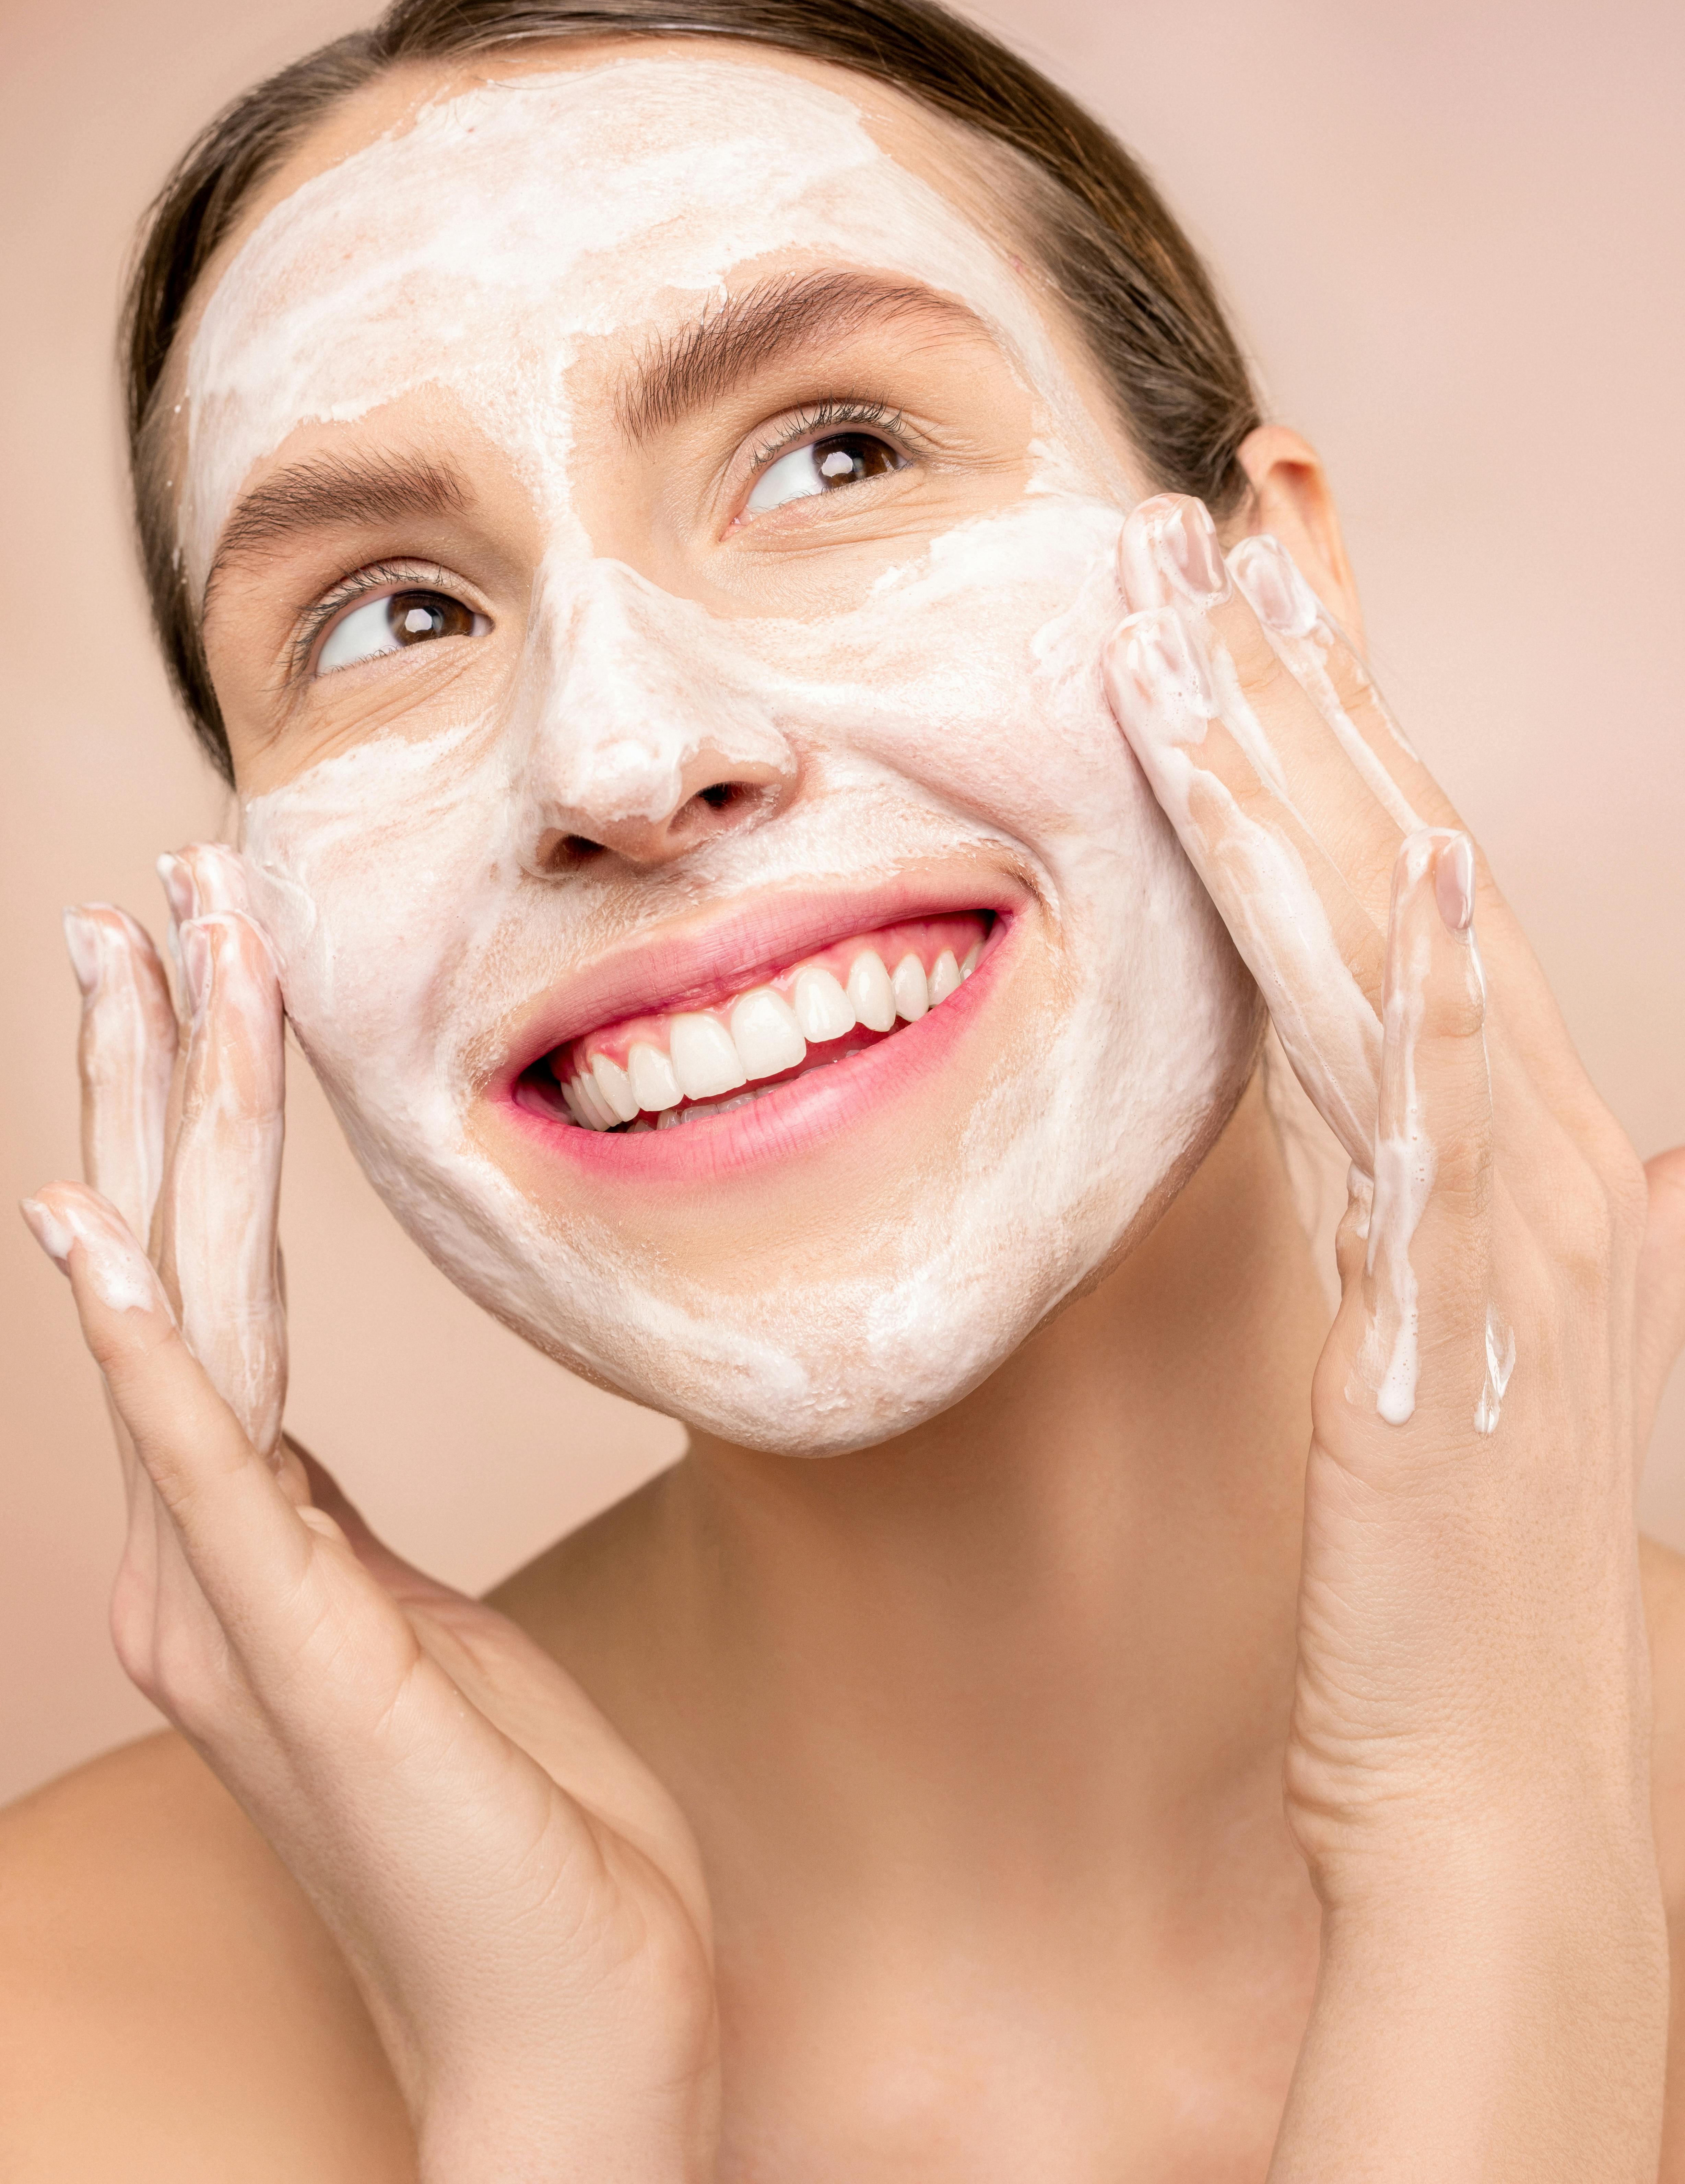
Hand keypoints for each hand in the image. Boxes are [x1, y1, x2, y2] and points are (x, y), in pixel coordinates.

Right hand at [25, 849, 718, 2183]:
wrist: (574, 2026)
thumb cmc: (520, 1827)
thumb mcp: (416, 1636)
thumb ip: (329, 1540)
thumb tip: (290, 1453)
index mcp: (237, 1550)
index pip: (197, 1283)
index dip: (185, 1118)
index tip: (196, 966)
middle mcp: (198, 1563)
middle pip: (165, 1263)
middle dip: (159, 1069)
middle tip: (148, 901)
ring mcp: (231, 1610)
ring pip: (180, 1315)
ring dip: (165, 1128)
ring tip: (151, 964)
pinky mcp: (298, 1651)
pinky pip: (206, 1467)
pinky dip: (143, 1349)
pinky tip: (94, 1237)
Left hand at [1104, 497, 1684, 2179]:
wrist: (1494, 1801)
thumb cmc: (1420, 1594)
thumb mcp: (1403, 1351)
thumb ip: (1388, 1218)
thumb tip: (1358, 1117)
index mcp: (1492, 1150)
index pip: (1398, 877)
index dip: (1331, 720)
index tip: (1255, 580)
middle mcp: (1527, 1143)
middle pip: (1407, 852)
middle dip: (1320, 674)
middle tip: (1238, 503)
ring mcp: (1512, 1212)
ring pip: (1401, 931)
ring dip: (1311, 762)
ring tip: (1218, 599)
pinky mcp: (1463, 1300)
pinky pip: (1433, 1094)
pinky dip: (1413, 963)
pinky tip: (1384, 835)